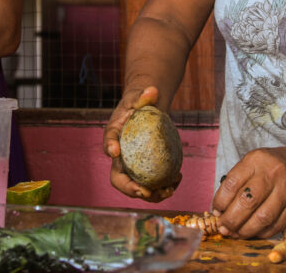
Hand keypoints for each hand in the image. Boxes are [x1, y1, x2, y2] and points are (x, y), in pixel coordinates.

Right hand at [103, 85, 178, 201]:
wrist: (147, 112)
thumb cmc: (141, 104)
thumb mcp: (141, 96)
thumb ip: (145, 95)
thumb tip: (152, 90)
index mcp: (114, 137)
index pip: (108, 142)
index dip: (109, 148)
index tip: (115, 152)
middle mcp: (120, 157)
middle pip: (118, 178)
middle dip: (130, 188)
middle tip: (145, 191)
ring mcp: (133, 167)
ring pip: (137, 187)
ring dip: (152, 194)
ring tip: (168, 190)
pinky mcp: (146, 172)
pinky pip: (153, 184)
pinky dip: (164, 186)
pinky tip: (177, 179)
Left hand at [212, 145, 285, 238]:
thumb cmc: (271, 166)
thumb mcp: (252, 163)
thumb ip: (236, 182)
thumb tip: (219, 210)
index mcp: (257, 160)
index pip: (233, 183)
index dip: (220, 201)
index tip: (216, 211)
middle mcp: (273, 174)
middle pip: (248, 202)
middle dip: (231, 219)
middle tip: (223, 228)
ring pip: (263, 218)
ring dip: (245, 230)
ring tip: (235, 233)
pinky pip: (275, 226)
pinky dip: (260, 233)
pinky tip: (252, 233)